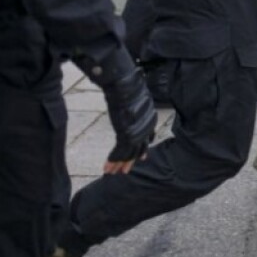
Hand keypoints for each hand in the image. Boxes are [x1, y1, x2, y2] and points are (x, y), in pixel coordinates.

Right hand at [89, 51, 156, 174]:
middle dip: (130, 161)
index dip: (143, 149)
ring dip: (118, 164)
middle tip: (124, 171)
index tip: (142, 158)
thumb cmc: (129, 86)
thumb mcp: (137, 97)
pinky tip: (107, 166)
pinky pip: (119, 152)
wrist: (125, 84)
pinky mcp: (126, 134)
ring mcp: (137, 132)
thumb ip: (136, 105)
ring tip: (111, 172)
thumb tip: (131, 102)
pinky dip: (112, 160)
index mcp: (150, 118)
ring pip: (128, 154)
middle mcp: (146, 127)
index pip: (147, 138)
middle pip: (138, 149)